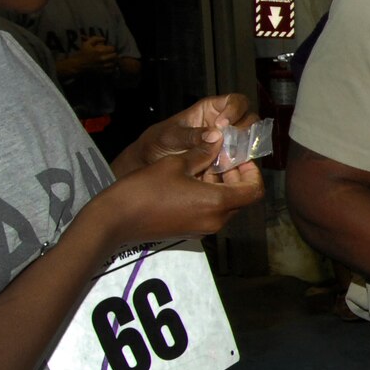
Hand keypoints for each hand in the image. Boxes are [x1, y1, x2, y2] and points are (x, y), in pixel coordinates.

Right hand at [56, 35, 121, 79]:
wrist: (77, 65)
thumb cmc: (82, 53)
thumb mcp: (87, 43)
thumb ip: (96, 39)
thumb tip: (104, 39)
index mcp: (99, 52)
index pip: (112, 48)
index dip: (111, 47)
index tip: (109, 48)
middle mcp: (102, 59)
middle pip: (115, 56)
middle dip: (114, 54)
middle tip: (111, 53)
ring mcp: (103, 66)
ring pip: (114, 63)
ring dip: (113, 61)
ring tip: (111, 59)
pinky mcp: (102, 72)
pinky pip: (111, 70)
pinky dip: (112, 67)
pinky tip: (109, 65)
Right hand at [85, 145, 263, 249]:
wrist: (116, 220)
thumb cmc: (145, 188)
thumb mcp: (176, 164)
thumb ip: (202, 152)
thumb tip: (218, 138)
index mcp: (216, 203)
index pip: (254, 191)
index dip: (252, 172)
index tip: (239, 157)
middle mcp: (216, 220)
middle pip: (241, 198)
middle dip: (235, 176)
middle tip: (221, 156)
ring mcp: (203, 228)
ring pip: (226, 205)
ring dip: (221, 185)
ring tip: (203, 164)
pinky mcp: (191, 230)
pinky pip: (211, 212)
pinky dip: (209, 196)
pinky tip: (191, 179)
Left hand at [115, 93, 257, 178]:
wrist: (148, 166)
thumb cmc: (157, 143)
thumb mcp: (169, 136)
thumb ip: (190, 135)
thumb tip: (215, 134)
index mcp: (211, 109)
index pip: (236, 101)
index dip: (235, 110)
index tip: (223, 125)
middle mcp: (224, 125)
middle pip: (249, 121)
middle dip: (244, 132)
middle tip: (230, 146)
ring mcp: (227, 145)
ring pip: (248, 144)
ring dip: (242, 152)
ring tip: (225, 162)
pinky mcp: (226, 163)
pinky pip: (239, 163)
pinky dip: (236, 168)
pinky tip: (223, 173)